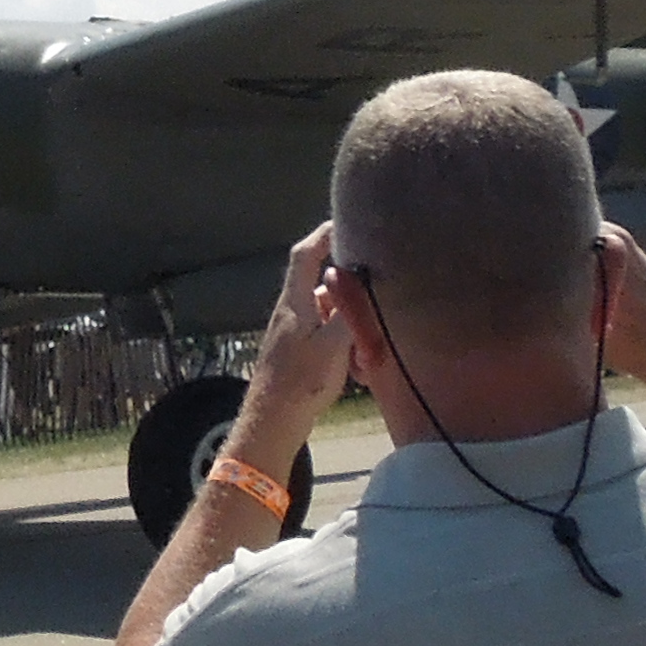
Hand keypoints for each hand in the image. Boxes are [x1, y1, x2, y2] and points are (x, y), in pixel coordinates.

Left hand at [234, 225, 358, 454]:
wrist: (272, 422)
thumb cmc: (300, 382)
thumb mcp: (333, 346)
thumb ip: (347, 312)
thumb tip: (355, 286)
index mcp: (295, 302)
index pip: (305, 255)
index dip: (323, 234)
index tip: (346, 223)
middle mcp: (291, 310)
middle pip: (322, 283)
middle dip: (349, 290)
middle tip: (373, 298)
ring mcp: (293, 331)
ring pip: (328, 313)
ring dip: (349, 324)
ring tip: (367, 346)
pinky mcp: (297, 351)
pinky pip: (326, 335)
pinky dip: (343, 343)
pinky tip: (356, 367)